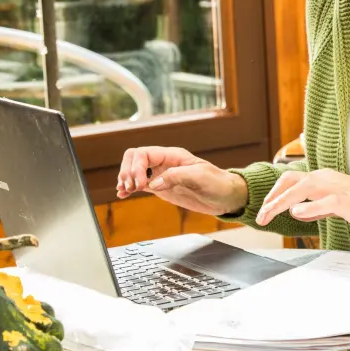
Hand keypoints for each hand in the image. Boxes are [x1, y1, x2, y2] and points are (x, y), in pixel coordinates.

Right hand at [116, 146, 246, 215]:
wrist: (227, 197)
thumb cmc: (218, 183)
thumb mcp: (201, 177)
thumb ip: (177, 176)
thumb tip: (154, 183)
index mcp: (173, 156)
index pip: (144, 153)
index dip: (137, 167)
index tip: (141, 184)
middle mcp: (164, 163)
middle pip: (134, 158)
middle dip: (128, 171)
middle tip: (130, 187)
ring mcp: (161, 175)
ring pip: (134, 170)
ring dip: (126, 179)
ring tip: (124, 191)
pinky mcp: (161, 187)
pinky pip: (140, 184)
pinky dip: (129, 188)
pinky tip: (123, 195)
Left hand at [255, 169, 349, 231]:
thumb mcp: (337, 204)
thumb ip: (318, 206)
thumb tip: (298, 211)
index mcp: (324, 178)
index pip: (292, 181)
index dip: (275, 194)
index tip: (265, 209)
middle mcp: (327, 179)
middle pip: (291, 180)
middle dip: (272, 197)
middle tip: (261, 214)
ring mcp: (336, 188)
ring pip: (302, 188)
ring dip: (282, 202)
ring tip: (269, 214)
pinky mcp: (347, 200)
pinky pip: (324, 202)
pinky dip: (308, 207)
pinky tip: (297, 213)